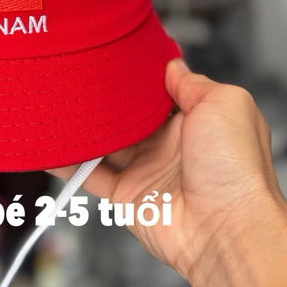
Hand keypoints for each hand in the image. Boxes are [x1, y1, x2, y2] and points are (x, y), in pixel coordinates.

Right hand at [48, 59, 286, 284]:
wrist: (225, 228)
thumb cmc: (235, 168)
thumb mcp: (225, 104)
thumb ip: (193, 83)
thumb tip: (172, 65)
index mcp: (195, 120)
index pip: (158, 92)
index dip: (137, 77)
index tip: (113, 57)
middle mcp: (168, 144)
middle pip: (125, 116)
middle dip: (103, 100)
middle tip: (78, 78)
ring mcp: (145, 169)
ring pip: (104, 143)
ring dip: (82, 129)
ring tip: (57, 106)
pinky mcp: (125, 194)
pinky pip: (89, 176)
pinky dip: (68, 164)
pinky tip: (51, 148)